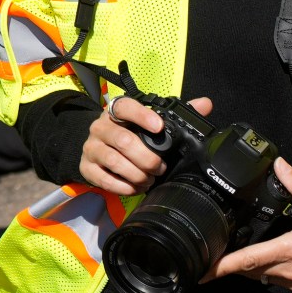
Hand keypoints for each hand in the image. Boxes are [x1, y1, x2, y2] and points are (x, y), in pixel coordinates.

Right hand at [78, 96, 210, 196]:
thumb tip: (205, 104)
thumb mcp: (148, 123)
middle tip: (160, 167)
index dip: (142, 116)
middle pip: (123, 141)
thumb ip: (176, 113)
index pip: (125, 106)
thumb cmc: (129, 134)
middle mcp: (100, 127)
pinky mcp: (86, 167)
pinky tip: (135, 188)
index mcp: (116, 112)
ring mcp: (91, 147)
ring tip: (149, 180)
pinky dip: (123, 187)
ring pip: (114, 161)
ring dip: (137, 174)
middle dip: (147, 158)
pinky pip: (104, 179)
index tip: (160, 127)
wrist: (98, 150)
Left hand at [210, 159, 291, 292]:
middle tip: (216, 254)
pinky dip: (271, 272)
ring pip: (264, 277)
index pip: (246, 261)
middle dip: (232, 264)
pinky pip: (280, 282)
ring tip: (241, 253)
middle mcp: (290, 272)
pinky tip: (274, 258)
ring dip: (252, 267)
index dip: (221, 267)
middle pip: (249, 271)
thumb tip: (280, 165)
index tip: (202, 271)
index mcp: (290, 251)